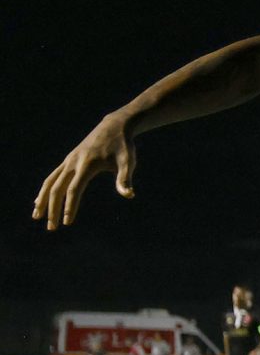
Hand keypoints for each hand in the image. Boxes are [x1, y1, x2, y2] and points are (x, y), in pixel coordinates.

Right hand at [33, 113, 136, 229]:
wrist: (114, 126)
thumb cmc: (123, 146)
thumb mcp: (128, 161)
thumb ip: (125, 179)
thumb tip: (128, 195)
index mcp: (87, 165)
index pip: (74, 189)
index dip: (69, 206)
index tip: (67, 222)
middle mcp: (73, 163)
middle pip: (58, 188)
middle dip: (53, 209)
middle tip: (51, 228)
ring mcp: (69, 161)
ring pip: (50, 182)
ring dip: (43, 200)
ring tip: (36, 216)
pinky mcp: (68, 160)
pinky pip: (53, 176)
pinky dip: (45, 189)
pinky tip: (40, 200)